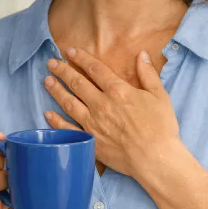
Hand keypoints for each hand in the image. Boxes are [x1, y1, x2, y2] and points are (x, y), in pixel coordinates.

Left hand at [43, 48, 180, 177]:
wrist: (154, 158)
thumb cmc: (161, 127)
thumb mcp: (160, 95)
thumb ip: (148, 74)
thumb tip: (141, 54)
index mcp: (118, 91)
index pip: (95, 69)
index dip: (81, 58)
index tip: (70, 50)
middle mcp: (101, 105)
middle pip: (77, 83)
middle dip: (62, 71)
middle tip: (51, 63)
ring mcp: (92, 124)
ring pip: (68, 103)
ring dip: (56, 90)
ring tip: (47, 81)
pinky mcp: (89, 141)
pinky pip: (67, 129)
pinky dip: (56, 121)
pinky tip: (48, 114)